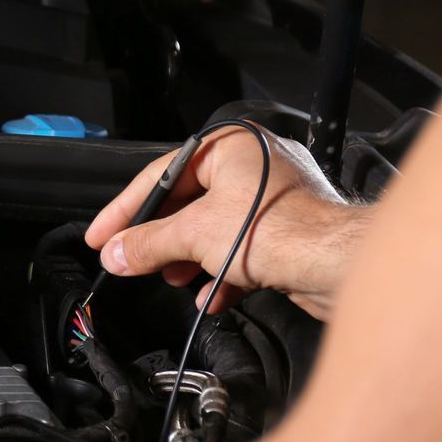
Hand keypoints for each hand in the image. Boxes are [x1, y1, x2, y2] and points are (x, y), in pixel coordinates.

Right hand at [85, 125, 367, 320]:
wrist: (338, 264)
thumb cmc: (281, 230)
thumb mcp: (194, 235)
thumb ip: (147, 243)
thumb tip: (116, 253)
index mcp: (230, 146)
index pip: (162, 175)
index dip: (127, 209)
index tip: (104, 234)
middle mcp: (254, 165)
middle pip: (188, 203)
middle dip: (161, 239)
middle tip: (130, 259)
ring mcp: (274, 199)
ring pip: (214, 228)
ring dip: (189, 259)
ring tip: (169, 278)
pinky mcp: (289, 232)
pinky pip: (242, 248)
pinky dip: (222, 273)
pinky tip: (210, 296)